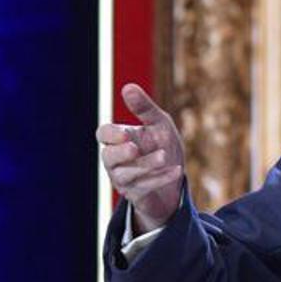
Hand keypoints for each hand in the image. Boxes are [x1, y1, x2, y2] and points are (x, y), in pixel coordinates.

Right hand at [96, 83, 185, 233]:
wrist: (175, 179)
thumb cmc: (163, 146)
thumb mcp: (159, 124)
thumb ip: (144, 108)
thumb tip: (128, 87)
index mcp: (120, 139)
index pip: (103, 135)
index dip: (110, 135)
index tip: (126, 133)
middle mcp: (117, 160)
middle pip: (108, 157)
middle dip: (120, 153)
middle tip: (135, 148)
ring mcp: (124, 179)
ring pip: (126, 174)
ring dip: (145, 165)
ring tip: (164, 156)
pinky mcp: (136, 194)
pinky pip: (144, 187)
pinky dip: (161, 178)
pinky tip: (177, 170)